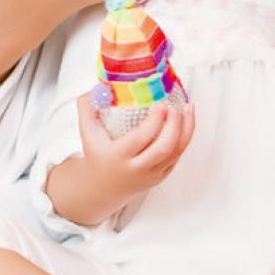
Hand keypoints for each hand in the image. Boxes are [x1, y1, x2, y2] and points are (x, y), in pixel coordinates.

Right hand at [76, 95, 194, 204]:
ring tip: (188, 109)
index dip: (155, 121)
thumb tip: (96, 87)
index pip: (141, 138)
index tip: (161, 105)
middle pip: (163, 148)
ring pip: (176, 152)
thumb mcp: (87, 133)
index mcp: (118, 156)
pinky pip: (177, 157)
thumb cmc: (98, 155)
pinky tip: (185, 122)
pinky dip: (184, 138)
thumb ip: (87, 108)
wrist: (103, 186)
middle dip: (175, 125)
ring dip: (186, 129)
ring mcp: (151, 174)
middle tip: (177, 107)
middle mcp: (136, 168)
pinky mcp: (160, 176)